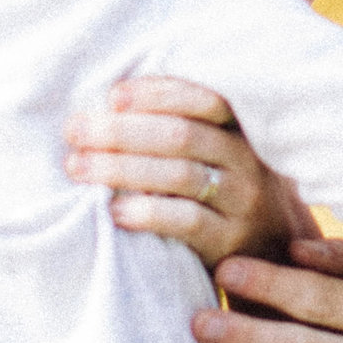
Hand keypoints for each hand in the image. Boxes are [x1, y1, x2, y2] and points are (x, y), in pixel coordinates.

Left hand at [65, 78, 312, 267]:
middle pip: (181, 136)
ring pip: (180, 175)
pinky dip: (148, 213)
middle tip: (75, 131)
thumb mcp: (216, 152)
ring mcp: (240, 201)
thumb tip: (110, 103)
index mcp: (237, 129)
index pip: (203, 99)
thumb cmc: (221, 189)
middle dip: (122, 131)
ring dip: (122, 169)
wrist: (266, 248)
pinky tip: (114, 212)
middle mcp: (244, 161)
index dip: (157, 93)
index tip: (112, 96)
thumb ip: (181, 125)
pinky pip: (188, 222)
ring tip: (79, 168)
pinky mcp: (229, 240)